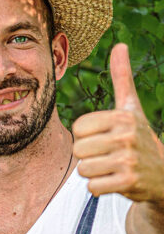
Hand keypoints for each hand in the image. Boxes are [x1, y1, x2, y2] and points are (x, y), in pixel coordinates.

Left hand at [73, 43, 163, 202]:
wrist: (162, 174)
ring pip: (83, 169)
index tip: (104, 137)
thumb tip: (120, 45)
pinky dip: (99, 188)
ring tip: (110, 168)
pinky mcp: (128, 181)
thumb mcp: (131, 107)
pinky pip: (93, 187)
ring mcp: (128, 159)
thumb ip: (122, 78)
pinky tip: (114, 181)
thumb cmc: (138, 137)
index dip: (86, 136)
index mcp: (122, 116)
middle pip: (78, 150)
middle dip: (88, 156)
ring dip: (94, 173)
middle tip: (108, 155)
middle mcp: (126, 135)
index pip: (78, 129)